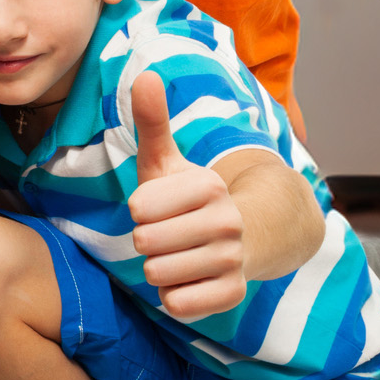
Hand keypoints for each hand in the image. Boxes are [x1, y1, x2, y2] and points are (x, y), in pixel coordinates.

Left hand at [126, 72, 245, 318]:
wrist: (240, 237)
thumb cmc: (187, 198)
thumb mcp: (167, 161)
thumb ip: (152, 122)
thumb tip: (146, 75)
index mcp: (209, 184)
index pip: (139, 207)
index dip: (141, 209)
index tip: (161, 205)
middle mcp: (227, 221)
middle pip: (145, 242)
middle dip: (146, 240)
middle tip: (169, 232)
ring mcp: (233, 259)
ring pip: (158, 275)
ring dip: (159, 268)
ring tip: (179, 254)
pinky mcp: (233, 294)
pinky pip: (177, 304)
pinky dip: (174, 296)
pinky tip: (190, 278)